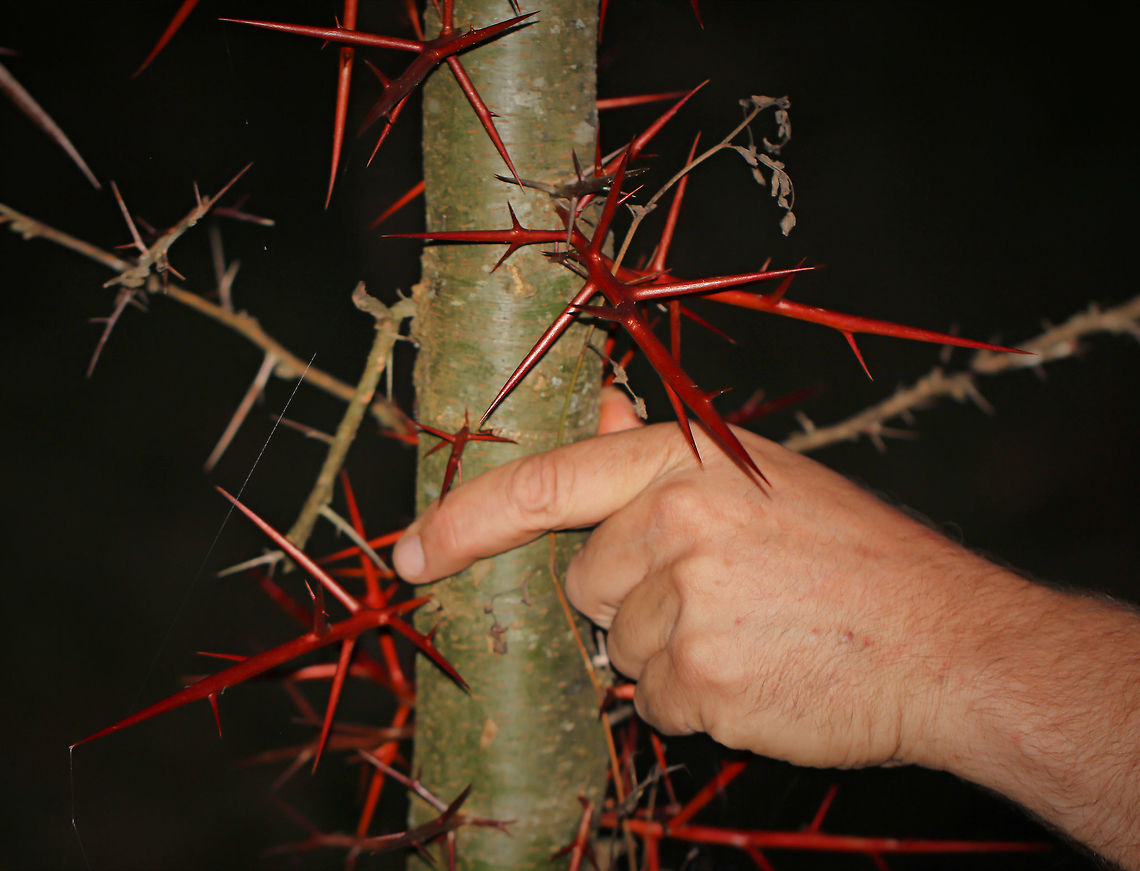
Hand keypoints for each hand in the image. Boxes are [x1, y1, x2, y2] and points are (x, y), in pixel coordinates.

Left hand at [393, 389, 1003, 769]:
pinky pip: (654, 703)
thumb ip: (655, 456)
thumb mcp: (758, 478)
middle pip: (586, 581)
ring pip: (621, 649)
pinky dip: (694, 701)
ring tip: (751, 633)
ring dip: (670, 655)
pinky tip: (757, 674)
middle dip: (633, 598)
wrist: (946, 640)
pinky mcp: (698, 682)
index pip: (547, 482)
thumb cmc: (855, 556)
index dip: (467, 519)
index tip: (414, 550)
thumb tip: (586, 412)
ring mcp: (685, 604)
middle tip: (722, 594)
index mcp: (687, 461)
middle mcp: (677, 522)